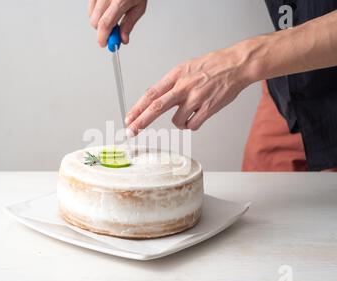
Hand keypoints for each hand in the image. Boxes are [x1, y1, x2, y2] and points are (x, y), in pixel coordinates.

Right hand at [88, 0, 146, 46]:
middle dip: (101, 31)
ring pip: (91, 15)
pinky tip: (106, 8)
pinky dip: (96, 11)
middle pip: (95, 21)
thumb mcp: (139, 7)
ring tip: (111, 16)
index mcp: (120, 0)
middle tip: (112, 31)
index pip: (105, 24)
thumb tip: (123, 39)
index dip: (103, 37)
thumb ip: (129, 24)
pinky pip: (90, 6)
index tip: (105, 44)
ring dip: (99, 21)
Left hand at [125, 44, 253, 134]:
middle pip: (156, 107)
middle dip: (141, 121)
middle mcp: (183, 86)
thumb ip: (171, 84)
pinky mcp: (208, 108)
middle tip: (131, 131)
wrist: (236, 65)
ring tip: (189, 112)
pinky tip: (198, 116)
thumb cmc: (212, 66)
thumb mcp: (186, 68)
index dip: (137, 108)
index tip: (128, 118)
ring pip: (177, 121)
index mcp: (176, 75)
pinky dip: (192, 125)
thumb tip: (155, 100)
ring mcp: (196, 98)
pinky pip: (192, 126)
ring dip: (179, 123)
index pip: (151, 94)